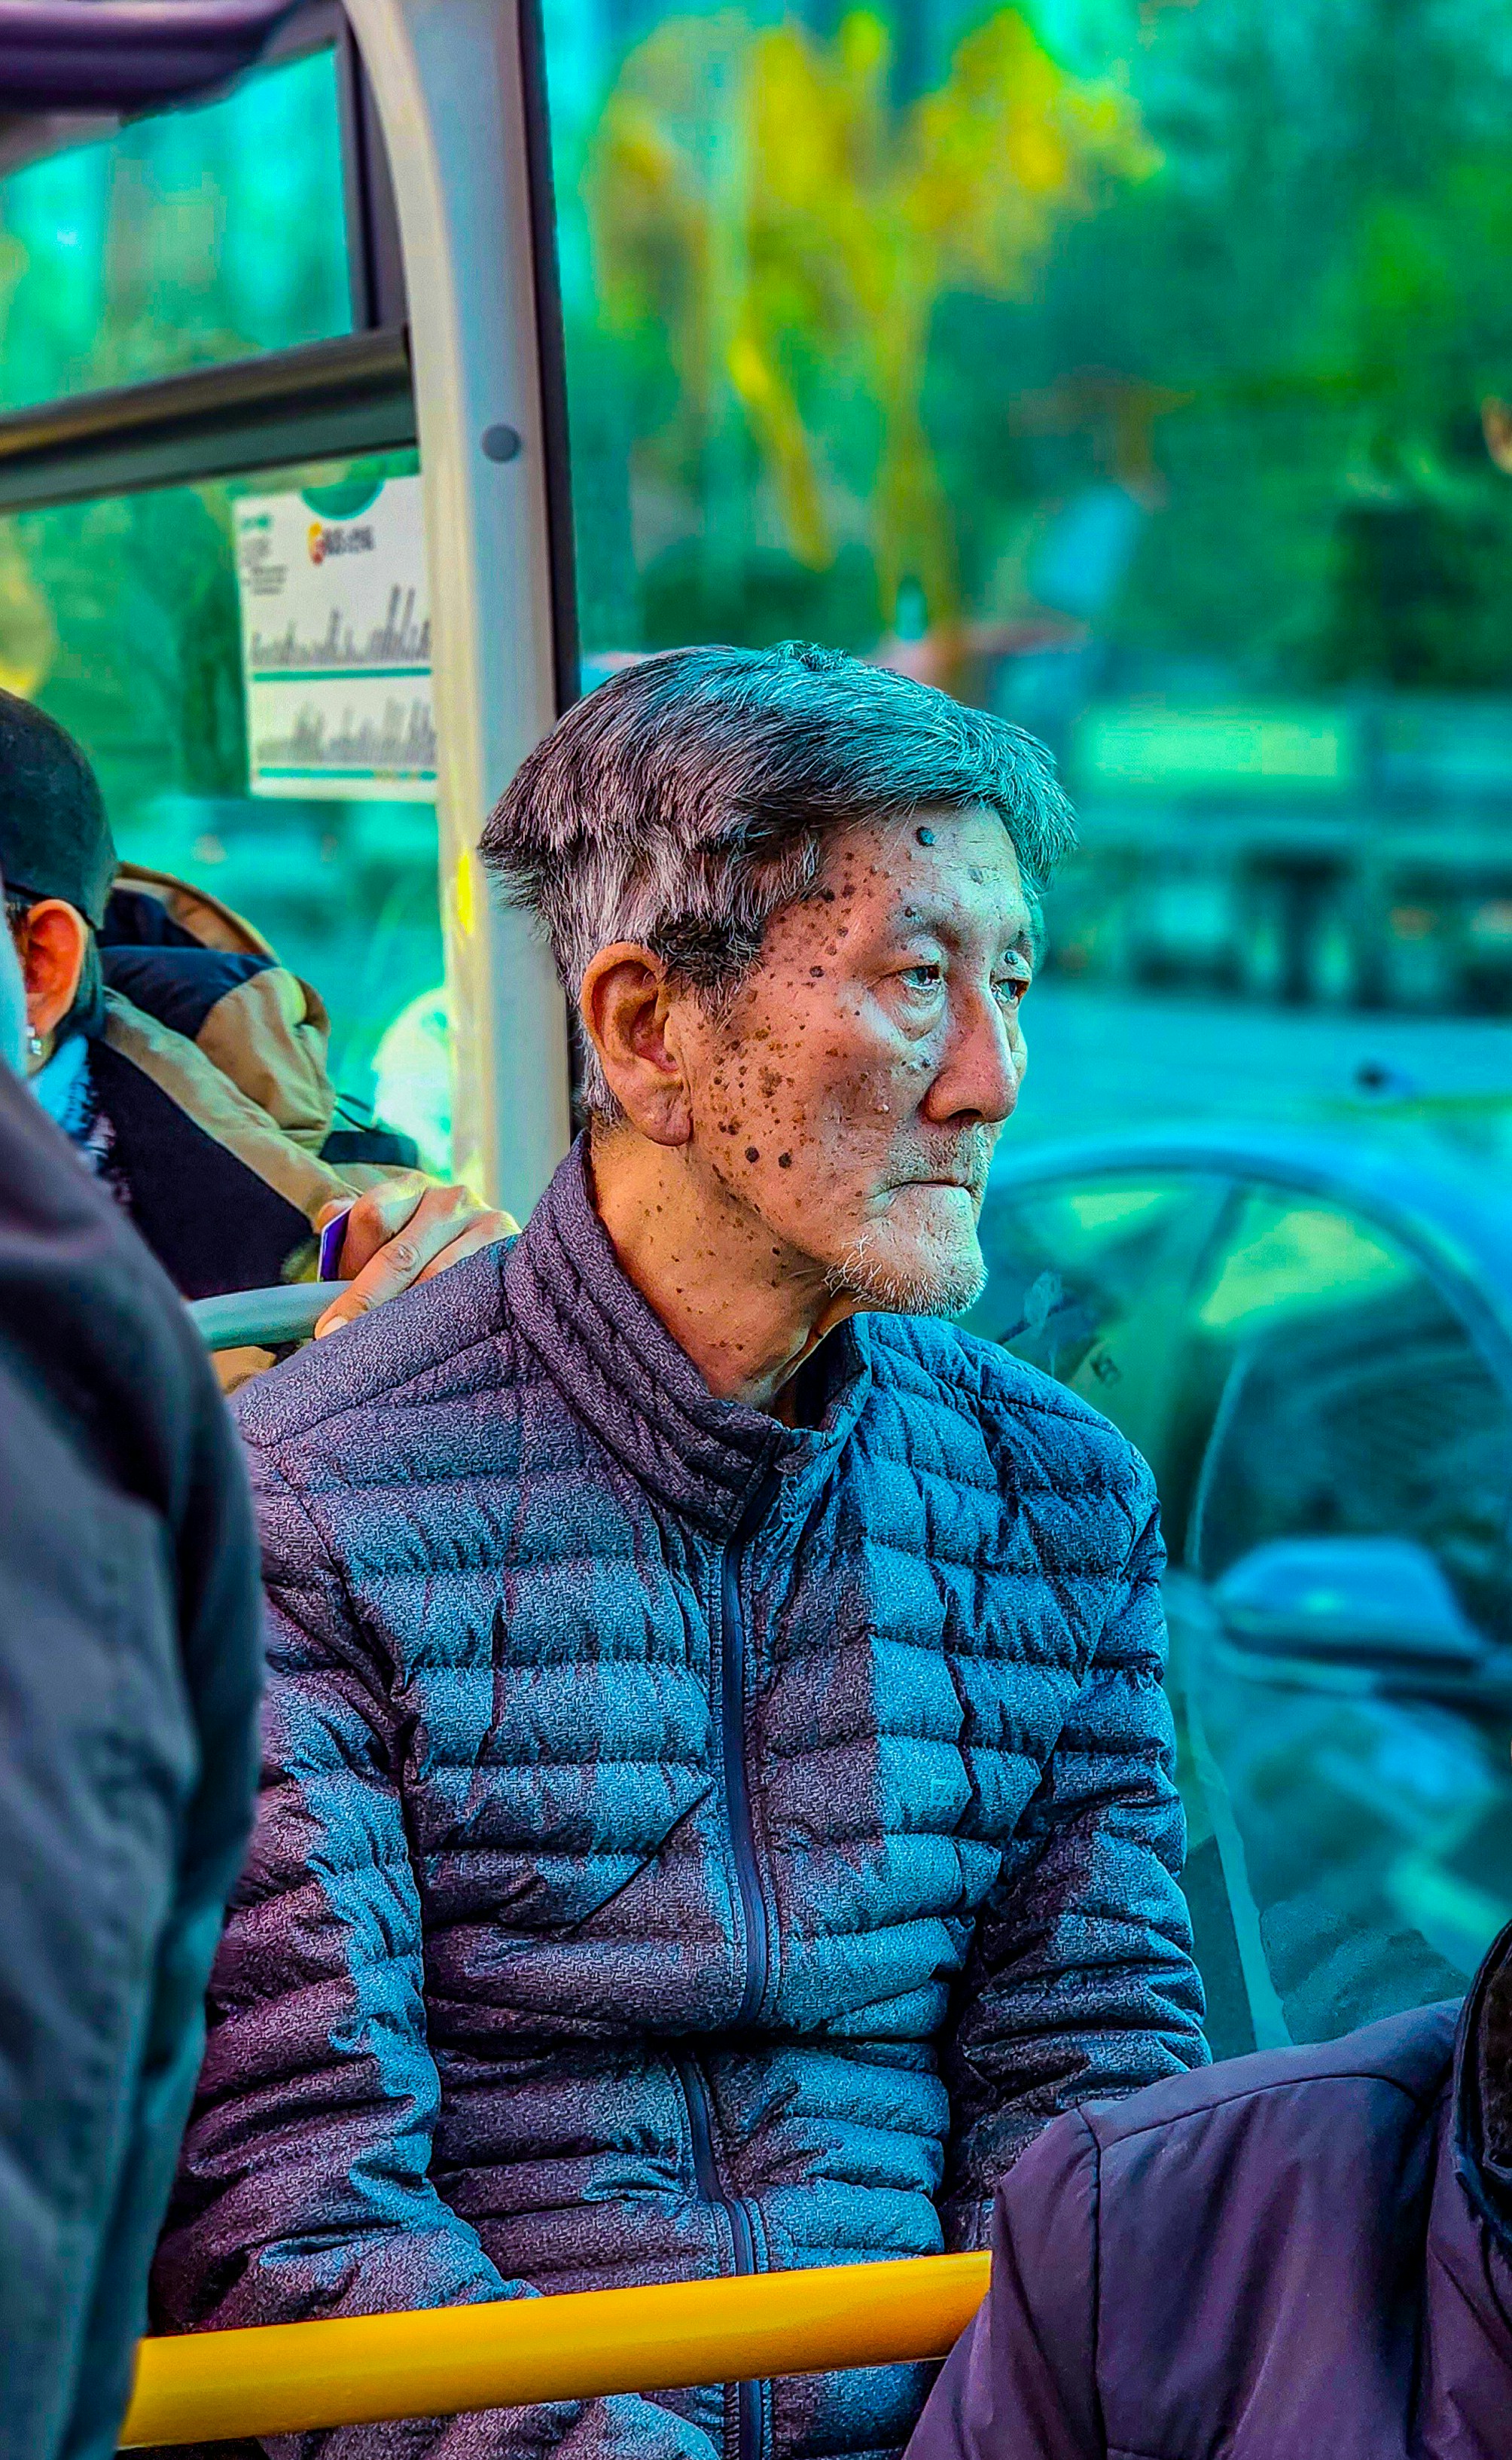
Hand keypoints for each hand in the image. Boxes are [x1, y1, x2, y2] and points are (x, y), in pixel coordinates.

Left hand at [313, 1179, 517, 1336]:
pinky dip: (449, 1320)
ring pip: (438, 1279)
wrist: (488, 1247)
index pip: (371, 1216)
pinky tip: (433, 1343)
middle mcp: (452, 1199)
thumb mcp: (388, 1228)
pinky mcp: (512, 1254)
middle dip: (364, 1302)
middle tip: (334, 1337)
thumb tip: (328, 1221)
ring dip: (405, 1318)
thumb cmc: (423, 1246)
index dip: (348, 1261)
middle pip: (400, 1254)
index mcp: (412, 1186)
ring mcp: (487, 1225)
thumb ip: (350, 1226)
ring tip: (383, 1351)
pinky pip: (475, 1294)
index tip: (333, 1301)